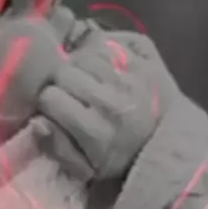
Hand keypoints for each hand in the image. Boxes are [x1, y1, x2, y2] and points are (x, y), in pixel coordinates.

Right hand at [35, 28, 177, 182]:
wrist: (170, 144)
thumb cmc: (122, 157)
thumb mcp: (87, 167)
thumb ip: (57, 148)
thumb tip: (37, 122)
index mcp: (94, 128)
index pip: (50, 97)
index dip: (48, 101)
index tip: (56, 107)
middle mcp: (111, 98)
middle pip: (64, 70)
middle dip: (61, 80)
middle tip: (70, 91)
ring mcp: (130, 75)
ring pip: (85, 53)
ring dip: (80, 63)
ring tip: (86, 77)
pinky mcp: (146, 59)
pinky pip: (110, 41)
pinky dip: (100, 47)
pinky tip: (101, 62)